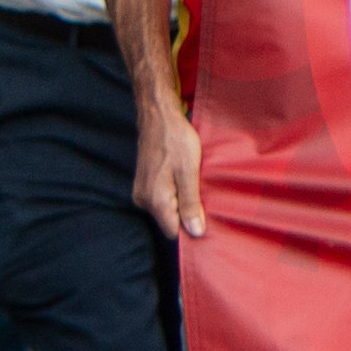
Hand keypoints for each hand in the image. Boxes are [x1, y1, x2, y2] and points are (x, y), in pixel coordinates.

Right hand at [134, 87, 202, 239]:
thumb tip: (195, 232)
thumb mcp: (189, 173)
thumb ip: (190, 204)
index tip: (208, 218)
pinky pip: (162, 199)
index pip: (173, 231)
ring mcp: (142, 192)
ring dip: (182, 202)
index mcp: (155, 200)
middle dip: (188, 214)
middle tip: (205, 197)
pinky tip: (185, 181)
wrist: (159, 119)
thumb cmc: (176, 141)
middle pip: (170, 221)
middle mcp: (143, 200)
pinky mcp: (144, 184)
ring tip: (195, 185)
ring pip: (167, 209)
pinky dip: (175, 194)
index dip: (192, 228)